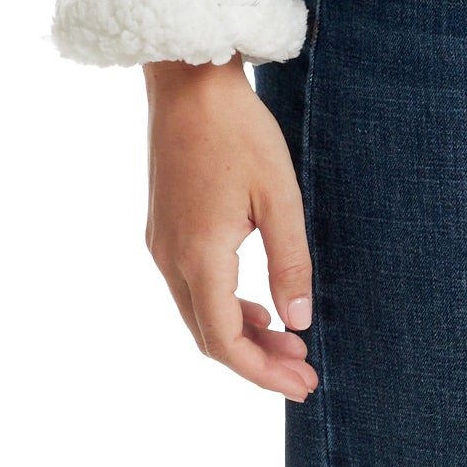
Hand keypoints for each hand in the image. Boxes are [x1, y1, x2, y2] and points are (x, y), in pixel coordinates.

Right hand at [143, 56, 317, 401]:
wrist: (188, 81)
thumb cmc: (238, 130)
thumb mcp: (278, 194)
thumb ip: (290, 262)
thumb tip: (298, 322)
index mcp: (200, 256)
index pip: (226, 341)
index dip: (263, 372)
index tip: (303, 384)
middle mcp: (172, 259)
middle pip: (210, 336)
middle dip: (256, 361)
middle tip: (304, 371)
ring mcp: (162, 244)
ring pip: (198, 314)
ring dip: (241, 334)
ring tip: (287, 341)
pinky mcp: (163, 228)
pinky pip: (191, 288)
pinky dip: (224, 306)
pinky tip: (255, 303)